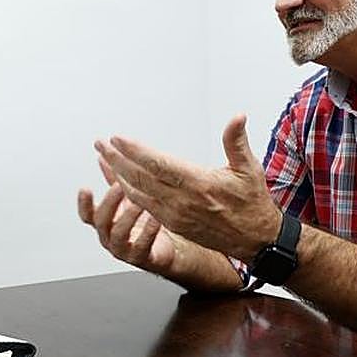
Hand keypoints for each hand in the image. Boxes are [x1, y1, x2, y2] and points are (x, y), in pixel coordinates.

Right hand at [78, 158, 181, 276]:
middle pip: (101, 221)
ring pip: (118, 234)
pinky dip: (148, 232)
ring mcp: (124, 249)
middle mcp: (110, 237)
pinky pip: (142, 246)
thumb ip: (113, 180)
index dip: (84, 203)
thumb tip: (103, 157)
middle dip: (109, 203)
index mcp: (106, 223)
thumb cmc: (144, 224)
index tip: (85, 188)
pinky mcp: (141, 258)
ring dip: (128, 216)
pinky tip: (155, 219)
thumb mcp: (127, 199)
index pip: (87, 214)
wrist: (167, 249)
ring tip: (138, 203)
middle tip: (119, 187)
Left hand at [93, 114, 281, 260]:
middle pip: (141, 178)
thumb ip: (237, 141)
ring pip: (138, 193)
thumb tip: (237, 116)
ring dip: (118, 174)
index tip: (118, 138)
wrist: (255, 240)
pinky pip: (144, 206)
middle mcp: (183, 201)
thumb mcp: (250, 169)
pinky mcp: (174, 224)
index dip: (135, 151)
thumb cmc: (252, 202)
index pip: (159, 165)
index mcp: (199, 184)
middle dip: (118, 159)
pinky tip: (118, 180)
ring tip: (103, 157)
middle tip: (101, 143)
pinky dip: (128, 192)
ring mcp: (176, 215)